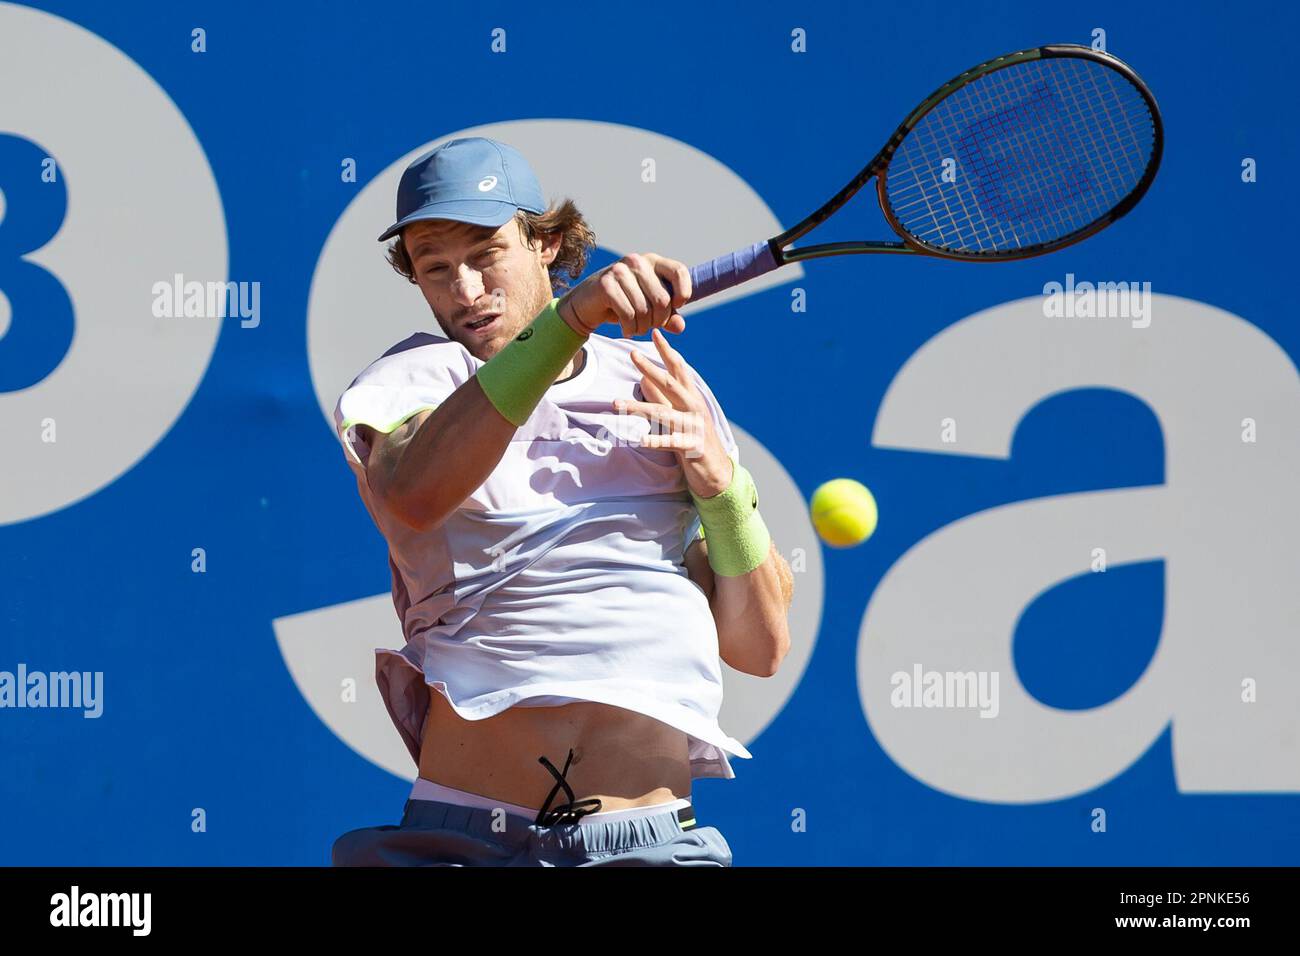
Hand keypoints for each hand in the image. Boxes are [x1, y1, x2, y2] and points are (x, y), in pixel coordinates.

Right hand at [557, 253, 691, 337]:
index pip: (679, 272)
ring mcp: (620, 271)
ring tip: (637, 329)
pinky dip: (630, 328)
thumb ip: (668, 316)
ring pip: (644, 310)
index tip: (676, 306)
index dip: (683, 293)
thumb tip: (680, 326)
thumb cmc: (624, 303)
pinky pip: (628, 314)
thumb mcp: (650, 309)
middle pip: (662, 300)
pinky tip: (626, 329)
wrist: (587, 304)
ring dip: (643, 327)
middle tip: (649, 326)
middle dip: (658, 321)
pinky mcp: (606, 285)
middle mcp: (637, 261)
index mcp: (652, 261)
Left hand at [613, 328, 732, 498]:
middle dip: (651, 368)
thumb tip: (643, 380)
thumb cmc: (695, 441)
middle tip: (633, 354)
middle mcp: (694, 408)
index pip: (679, 369)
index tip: (654, 333)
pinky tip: (640, 440)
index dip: (667, 351)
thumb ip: (663, 398)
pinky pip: (671, 442)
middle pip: (670, 384)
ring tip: (615, 404)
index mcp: (691, 398)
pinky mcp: (692, 447)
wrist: (717, 472)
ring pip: (663, 413)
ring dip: (638, 407)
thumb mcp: (679, 416)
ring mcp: (694, 427)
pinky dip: (656, 441)